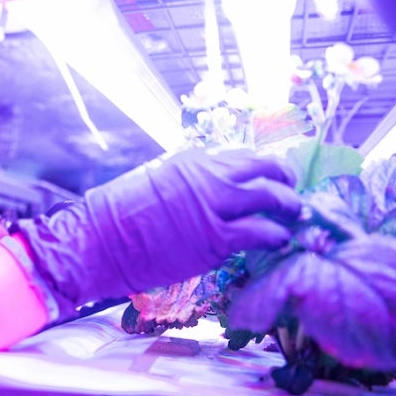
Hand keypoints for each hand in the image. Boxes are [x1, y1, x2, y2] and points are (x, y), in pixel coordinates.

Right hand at [18, 148, 300, 314]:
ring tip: (295, 214)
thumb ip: (185, 181)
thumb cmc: (118, 215)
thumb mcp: (154, 181)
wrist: (100, 239)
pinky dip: (276, 234)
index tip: (269, 175)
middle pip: (263, 167)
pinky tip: (281, 240)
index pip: (240, 155)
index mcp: (191, 160)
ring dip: (289, 205)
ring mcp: (214, 206)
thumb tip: (205, 188)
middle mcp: (207, 176)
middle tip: (292, 189)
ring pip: (270, 197)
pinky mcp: (216, 238)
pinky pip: (261, 232)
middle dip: (284, 177)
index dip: (260, 166)